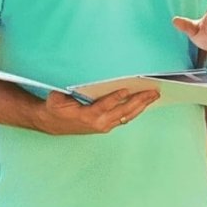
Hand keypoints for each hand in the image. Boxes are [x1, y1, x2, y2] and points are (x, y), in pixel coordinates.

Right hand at [42, 88, 159, 134]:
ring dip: (141, 106)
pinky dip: (136, 110)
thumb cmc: (56, 108)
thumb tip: (79, 79)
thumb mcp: (57, 97)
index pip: (104, 105)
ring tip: (153, 96)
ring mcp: (104, 126)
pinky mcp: (107, 126)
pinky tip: (144, 103)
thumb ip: (68, 90)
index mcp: (86, 115)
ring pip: (127, 116)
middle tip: (152, 92)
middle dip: (138, 101)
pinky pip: (125, 118)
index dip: (115, 97)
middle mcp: (98, 123)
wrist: (53, 123)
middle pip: (122, 111)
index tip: (126, 89)